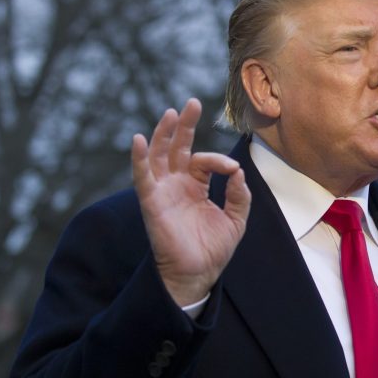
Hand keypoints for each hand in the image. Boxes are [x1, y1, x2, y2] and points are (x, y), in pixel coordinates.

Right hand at [131, 98, 250, 305]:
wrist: (199, 275)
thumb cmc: (214, 249)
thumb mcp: (236, 218)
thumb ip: (239, 194)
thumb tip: (238, 171)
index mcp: (196, 186)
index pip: (204, 160)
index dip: (219, 160)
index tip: (233, 170)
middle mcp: (177, 184)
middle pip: (177, 147)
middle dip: (184, 125)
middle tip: (192, 102)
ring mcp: (163, 192)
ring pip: (159, 155)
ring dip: (163, 134)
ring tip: (172, 112)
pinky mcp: (152, 203)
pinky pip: (142, 178)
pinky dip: (138, 159)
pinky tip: (138, 140)